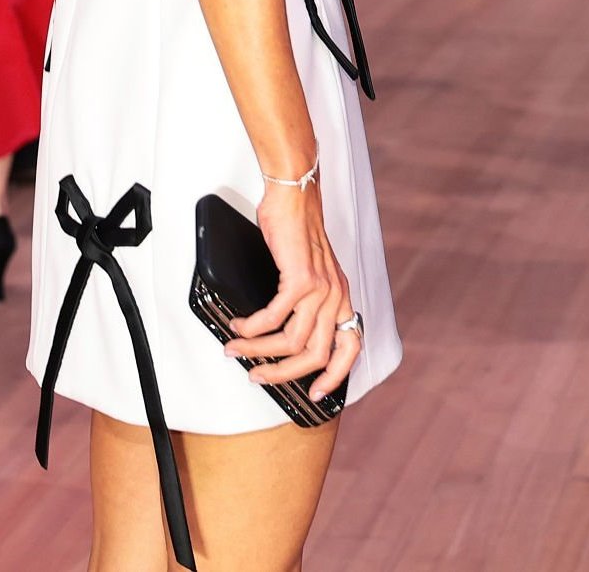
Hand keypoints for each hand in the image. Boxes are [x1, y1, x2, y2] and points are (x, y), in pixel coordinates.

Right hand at [225, 183, 360, 402]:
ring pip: (291, 342)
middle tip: (258, 376)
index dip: (337, 375)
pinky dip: (251, 329)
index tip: (316, 393)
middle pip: (316, 355)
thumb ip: (306, 302)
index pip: (351, 346)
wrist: (295, 195)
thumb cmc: (297, 231)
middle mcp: (336, 295)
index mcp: (341, 296)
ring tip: (236, 349)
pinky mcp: (301, 279)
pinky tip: (240, 326)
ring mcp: (321, 289)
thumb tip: (281, 336)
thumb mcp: (310, 271)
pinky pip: (272, 319)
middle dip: (283, 374)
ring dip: (257, 351)